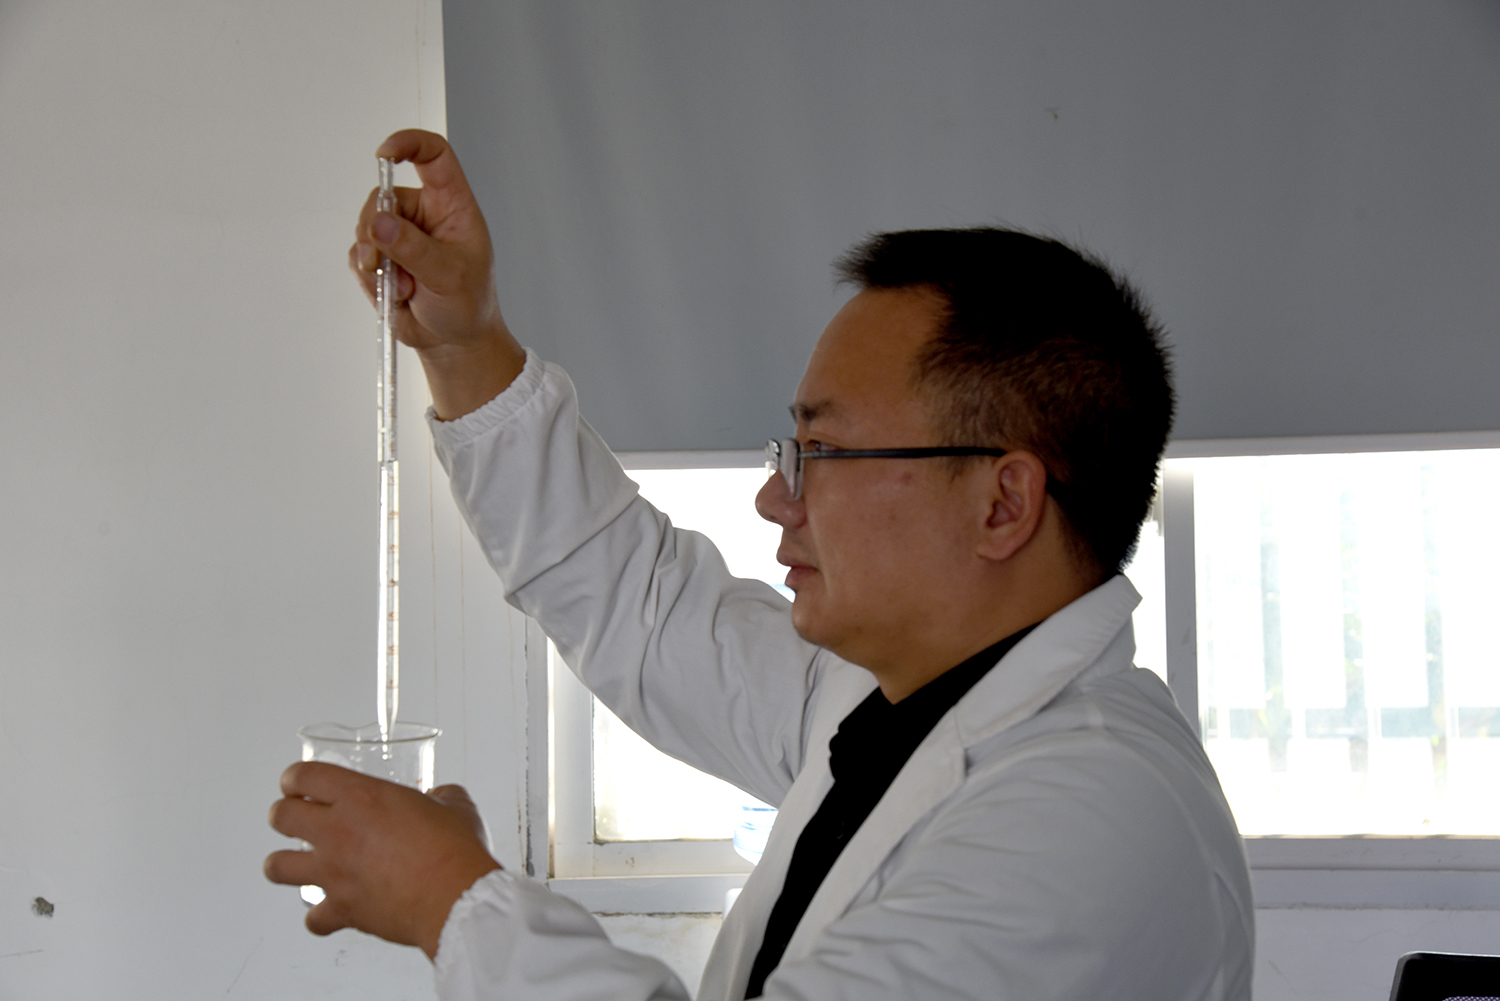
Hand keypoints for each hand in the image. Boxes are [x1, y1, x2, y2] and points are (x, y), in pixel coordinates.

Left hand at [264, 762, 501, 959]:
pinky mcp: (341, 909)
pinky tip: (331, 910)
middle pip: (280, 816)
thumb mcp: (454, 805)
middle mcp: (338, 831)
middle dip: (284, 814)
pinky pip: (313, 919)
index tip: (297, 783)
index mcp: (363, 797)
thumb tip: (440, 797)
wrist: (456, 898)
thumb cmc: (455, 851)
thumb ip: (440, 795)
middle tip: (296, 817)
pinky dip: (320, 916)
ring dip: (284, 863)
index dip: (295, 778)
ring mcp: (334, 873)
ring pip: (276, 867)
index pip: (305, 776)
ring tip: (297, 863)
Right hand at [351, 129, 526, 418]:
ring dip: (377, 261)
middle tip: (386, 261)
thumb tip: (379, 223)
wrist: (453, 342)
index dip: (409, 144)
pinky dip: (370, 278)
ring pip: (365, 228)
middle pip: (382, 198)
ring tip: (404, 288)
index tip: (385, 153)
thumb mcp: (448, 275)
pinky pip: (358, 255)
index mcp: (451, 205)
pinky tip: (396, 294)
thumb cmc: (467, 304)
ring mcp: (399, 235)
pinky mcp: (381, 259)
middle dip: (377, 229)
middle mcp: (423, 214)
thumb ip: (413, 248)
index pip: (433, 156)